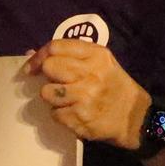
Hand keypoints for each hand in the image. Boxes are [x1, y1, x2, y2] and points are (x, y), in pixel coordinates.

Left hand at [24, 39, 151, 148]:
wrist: (134, 117)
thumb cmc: (114, 85)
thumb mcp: (100, 63)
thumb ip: (69, 56)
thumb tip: (29, 54)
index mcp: (96, 55)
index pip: (56, 46)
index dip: (39, 56)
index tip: (33, 67)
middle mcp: (91, 73)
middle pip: (49, 67)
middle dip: (47, 76)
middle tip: (56, 83)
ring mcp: (85, 97)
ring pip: (47, 92)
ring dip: (52, 97)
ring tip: (66, 99)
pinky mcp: (80, 118)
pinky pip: (54, 114)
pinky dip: (60, 114)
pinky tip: (74, 112)